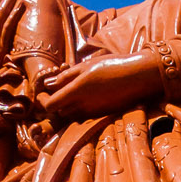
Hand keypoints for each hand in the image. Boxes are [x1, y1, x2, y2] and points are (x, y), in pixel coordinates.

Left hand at [37, 51, 162, 117]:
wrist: (138, 76)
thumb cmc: (112, 65)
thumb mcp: (85, 66)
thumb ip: (65, 77)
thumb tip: (48, 85)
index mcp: (76, 91)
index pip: (49, 105)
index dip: (42, 100)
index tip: (43, 92)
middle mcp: (83, 106)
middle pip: (58, 112)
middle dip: (54, 103)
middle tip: (56, 89)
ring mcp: (92, 112)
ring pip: (70, 115)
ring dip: (66, 106)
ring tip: (71, 91)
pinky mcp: (100, 115)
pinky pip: (83, 115)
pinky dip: (78, 107)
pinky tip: (86, 94)